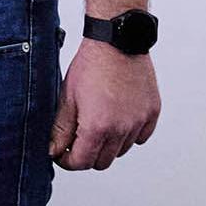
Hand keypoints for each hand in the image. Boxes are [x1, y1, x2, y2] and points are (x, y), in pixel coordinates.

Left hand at [50, 40, 159, 169]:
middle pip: (102, 162)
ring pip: (121, 150)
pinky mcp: (152, 113)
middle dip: (86, 155)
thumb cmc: (90, 66)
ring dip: (108, 144)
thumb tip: (53, 151)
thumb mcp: (67, 98)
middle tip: (77, 140)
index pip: (81, 162)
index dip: (67, 161)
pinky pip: (140, 137)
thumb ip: (60, 129)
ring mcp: (139, 121)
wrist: (117, 42)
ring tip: (97, 123)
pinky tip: (117, 118)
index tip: (61, 153)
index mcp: (97, 127)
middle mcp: (122, 129)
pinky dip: (129, 134)